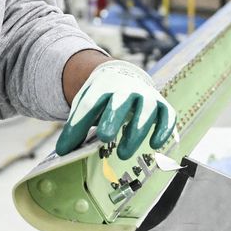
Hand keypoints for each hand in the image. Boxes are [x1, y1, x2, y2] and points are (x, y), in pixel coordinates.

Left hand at [55, 60, 176, 160]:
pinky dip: (164, 129)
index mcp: (102, 86)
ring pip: (146, 110)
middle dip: (112, 119)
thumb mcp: (85, 105)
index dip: (77, 125)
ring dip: (136, 131)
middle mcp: (126, 88)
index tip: (65, 148)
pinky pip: (167, 115)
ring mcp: (146, 95)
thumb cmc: (102, 99)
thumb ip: (75, 126)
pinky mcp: (162, 105)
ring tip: (122, 153)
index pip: (88, 104)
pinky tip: (155, 144)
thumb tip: (63, 152)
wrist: (122, 77)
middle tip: (103, 137)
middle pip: (120, 102)